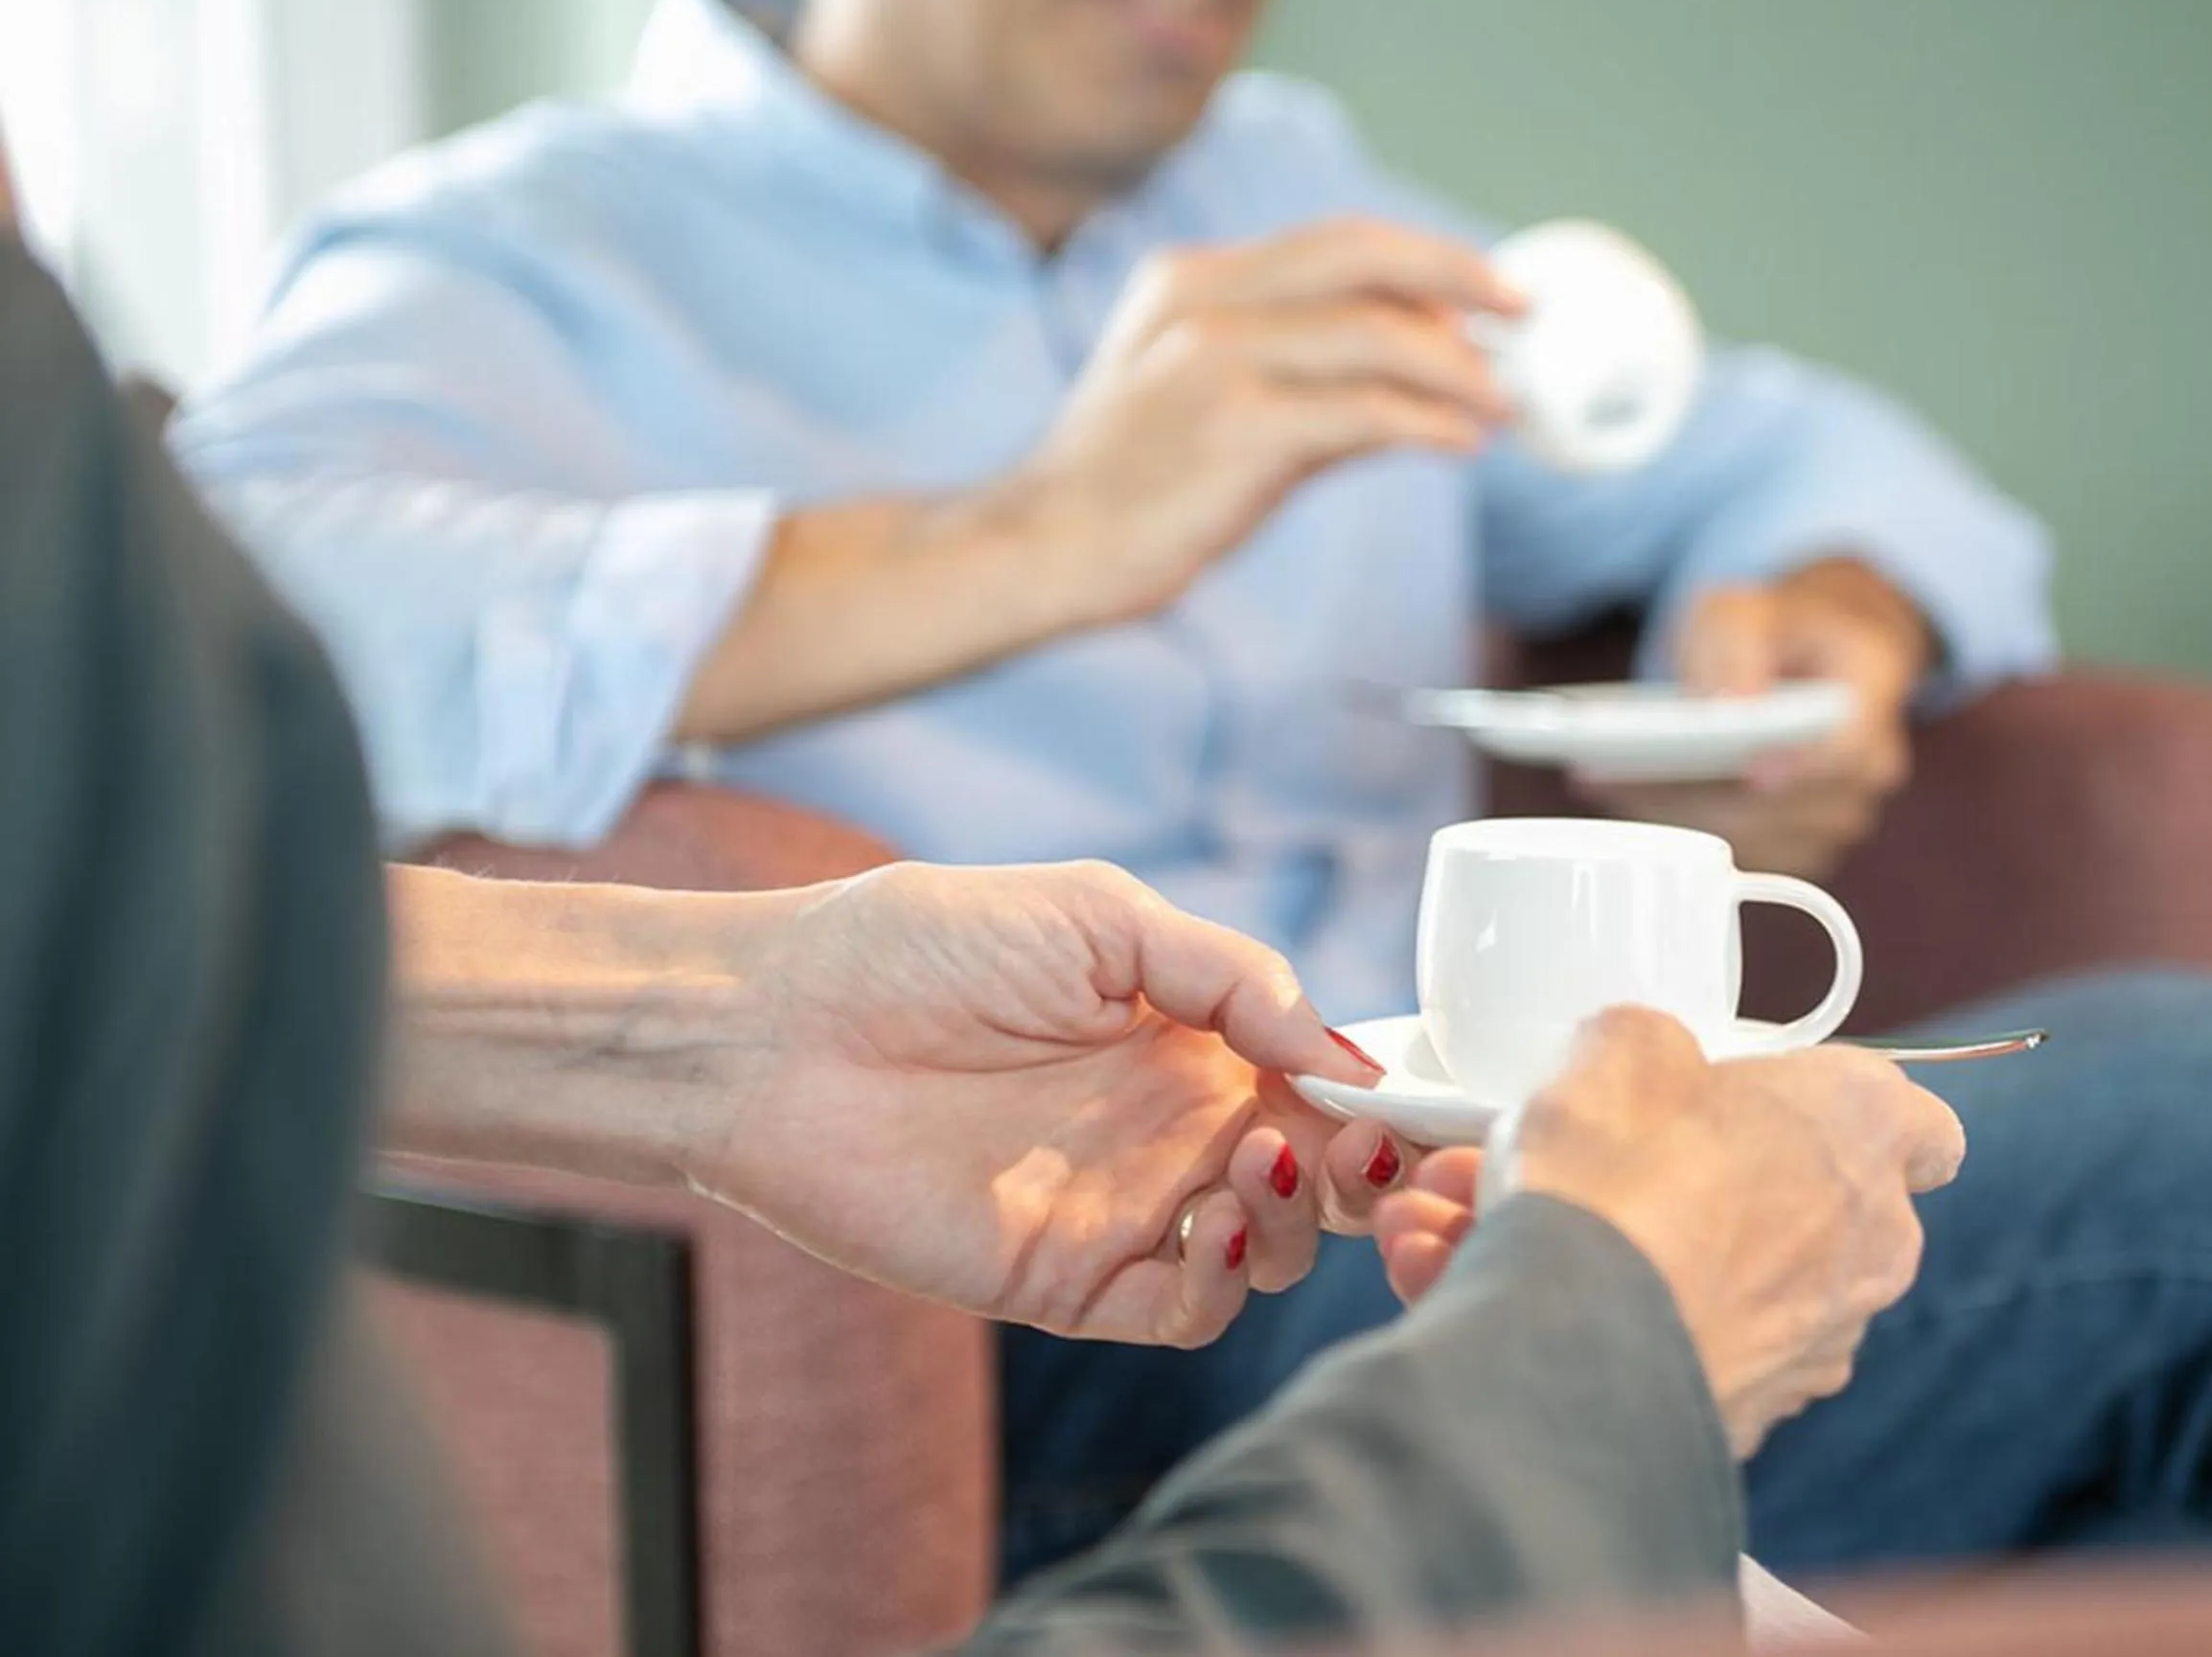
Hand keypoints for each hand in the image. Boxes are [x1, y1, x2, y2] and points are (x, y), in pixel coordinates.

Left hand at [689, 861, 1408, 1346]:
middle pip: (1320, 1181)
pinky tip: (1212, 1220)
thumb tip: (1345, 1049)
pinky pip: (1176, 1312)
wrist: (776, 1028)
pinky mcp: (1066, 1281)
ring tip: (1266, 1158)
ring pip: (1266, 1253)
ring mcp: (1124, 1210)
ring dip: (1298, 1220)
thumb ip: (1232, 975)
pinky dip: (1221, 1285)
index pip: (1326, 1084)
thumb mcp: (1099, 914)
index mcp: (1194, 1041)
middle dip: (1369, 1175)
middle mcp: (1173, 1130)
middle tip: (1369, 1149)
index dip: (1384, 1101)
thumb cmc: (921, 944)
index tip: (1420, 1100)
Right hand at [1025, 217, 1522, 621]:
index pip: (1337, 242)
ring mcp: (1215, 360)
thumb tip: (1423, 372)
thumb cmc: (1131, 483)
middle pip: (1363, 258)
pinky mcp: (1235, 430)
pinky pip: (1363, 413)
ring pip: (1375, 335)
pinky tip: (1460, 442)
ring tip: (1501, 404)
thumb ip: (1303, 370)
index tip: (1490, 288)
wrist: (1042, 546)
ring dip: (1459, 369)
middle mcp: (1204, 301)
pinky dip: (1428, 423)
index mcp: (1193, 279)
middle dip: (1460, 278)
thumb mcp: (1204, 394)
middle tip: (1525, 314)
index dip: (1427, 258)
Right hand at [1372, 1007, 1964, 1454]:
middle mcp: (1866, 1245)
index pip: (1924, 1130)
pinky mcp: (1751, 1417)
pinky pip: (1670, 1345)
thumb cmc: (1621, 1175)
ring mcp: (1815, 1344)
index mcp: (1862, 1130)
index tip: (1781, 1107)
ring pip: (1716, 1279)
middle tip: (1594, 1157)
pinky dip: (1601, 1320)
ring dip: (1626, 1250)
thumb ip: (1649, 1043)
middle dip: (1695, 1181)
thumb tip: (1641, 1061)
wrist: (1579, 1347)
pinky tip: (1488, 1288)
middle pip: (1797, 1203)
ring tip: (1487, 1223)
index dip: (1851, 1114)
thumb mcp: (1620, 1045)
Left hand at [1584, 559, 1934, 874]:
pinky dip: (1688, 835)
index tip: (1747, 772)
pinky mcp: (1802, 845)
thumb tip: (1724, 705)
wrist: (1800, 656)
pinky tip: (1633, 802)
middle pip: (1790, 803)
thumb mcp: (1744, 607)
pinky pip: (1746, 857)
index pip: (1849, 743)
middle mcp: (1869, 763)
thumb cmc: (1774, 628)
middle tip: (1620, 776)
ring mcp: (1839, 813)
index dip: (1801, 765)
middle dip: (1702, 794)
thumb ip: (1735, 644)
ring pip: (1762, 838)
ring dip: (1683, 817)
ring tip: (1609, 784)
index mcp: (1873, 689)